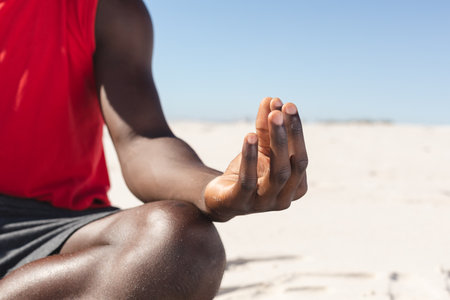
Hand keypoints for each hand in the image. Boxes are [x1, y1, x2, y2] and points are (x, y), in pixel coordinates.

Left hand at [204, 97, 307, 220]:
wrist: (221, 199)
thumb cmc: (247, 173)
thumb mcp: (259, 150)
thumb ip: (266, 129)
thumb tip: (272, 100)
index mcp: (296, 186)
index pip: (300, 156)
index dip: (295, 130)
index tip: (287, 105)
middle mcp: (284, 198)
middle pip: (294, 164)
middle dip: (290, 134)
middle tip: (283, 109)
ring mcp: (264, 205)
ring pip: (277, 172)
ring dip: (276, 141)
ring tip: (272, 116)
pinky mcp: (240, 203)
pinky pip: (248, 180)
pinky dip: (250, 156)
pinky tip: (249, 136)